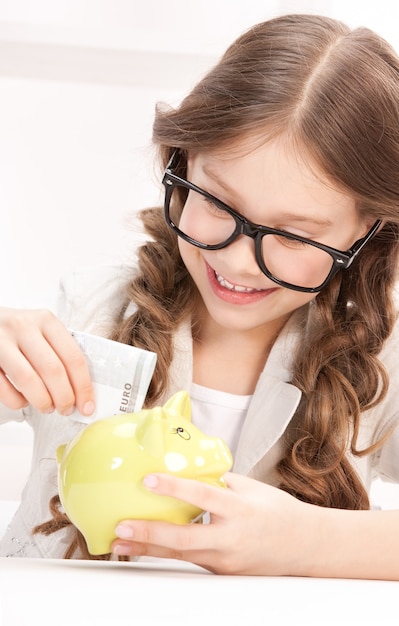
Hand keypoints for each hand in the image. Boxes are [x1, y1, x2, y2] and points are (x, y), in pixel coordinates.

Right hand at [0, 307, 93, 415]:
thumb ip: (60, 353)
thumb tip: (81, 392)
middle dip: (64, 397)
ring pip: (27, 379)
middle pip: (52, 369)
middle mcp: (23, 327)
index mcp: (46, 320)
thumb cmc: (19, 331)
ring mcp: (1, 341)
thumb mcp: (42, 331)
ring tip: (47, 408)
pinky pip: (3, 388)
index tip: (87, 406)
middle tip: (66, 409)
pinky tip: (23, 401)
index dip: (83, 386)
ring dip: (42, 401)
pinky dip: (17, 401)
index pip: (73, 357)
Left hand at [112, 472, 315, 574]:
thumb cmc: (277, 511)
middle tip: (121, 525)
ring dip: (148, 548)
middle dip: (149, 532)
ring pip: (181, 555)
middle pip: (184, 539)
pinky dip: (166, 553)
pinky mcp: (222, 572)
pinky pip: (190, 560)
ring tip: (120, 542)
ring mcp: (226, 560)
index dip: (174, 488)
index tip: (149, 480)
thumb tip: (186, 469)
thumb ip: (218, 481)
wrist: (303, 545)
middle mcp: (231, 537)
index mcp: (239, 509)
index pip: (202, 496)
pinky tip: (145, 546)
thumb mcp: (250, 488)